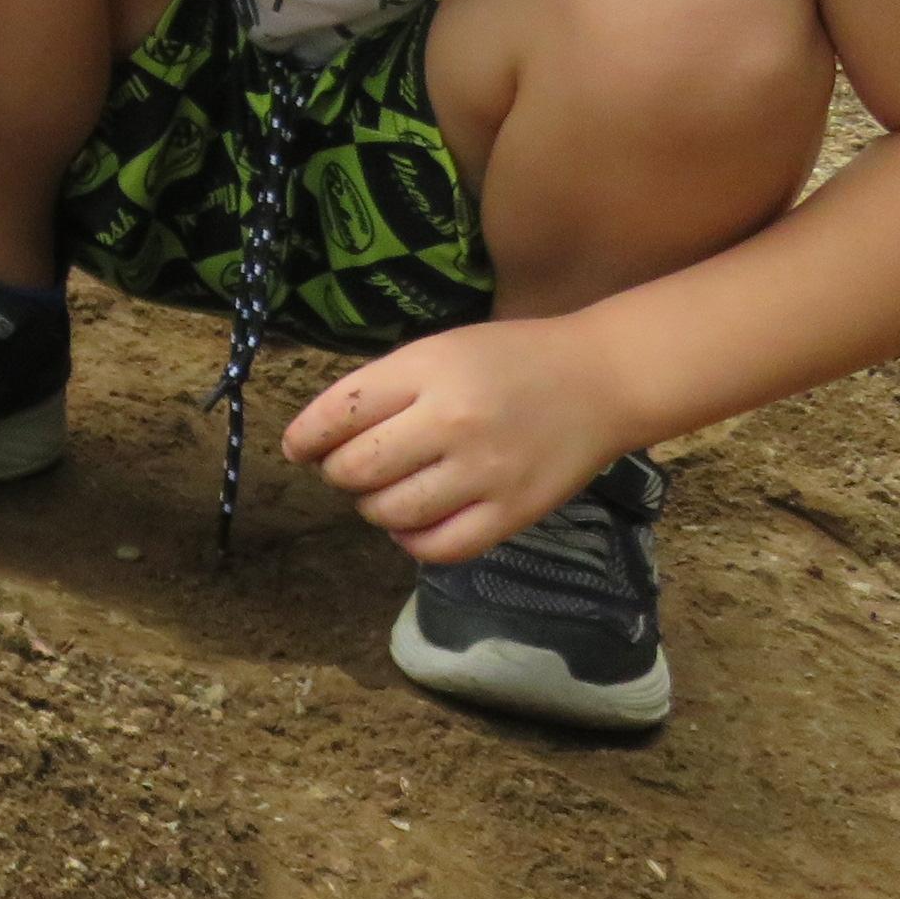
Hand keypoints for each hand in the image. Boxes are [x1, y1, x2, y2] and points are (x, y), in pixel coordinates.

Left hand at [282, 316, 624, 564]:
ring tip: (384, 491)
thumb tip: (320, 438)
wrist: (600, 380)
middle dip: (338, 473)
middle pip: (357, 468)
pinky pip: (440, 547)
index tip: (299, 448)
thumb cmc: (509, 360)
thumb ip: (382, 389)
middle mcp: (453, 422)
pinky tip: (413, 522)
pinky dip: (412, 541)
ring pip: (391, 513)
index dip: (305, 437)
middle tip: (348, 468)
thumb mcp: (438, 350)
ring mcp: (486, 472)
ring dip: (372, 507)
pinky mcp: (514, 512)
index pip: (338, 413)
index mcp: (427, 371)